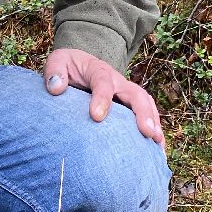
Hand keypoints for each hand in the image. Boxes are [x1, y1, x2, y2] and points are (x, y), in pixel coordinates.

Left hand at [43, 48, 165, 146]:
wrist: (80, 64)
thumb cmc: (68, 67)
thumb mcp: (57, 61)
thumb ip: (54, 71)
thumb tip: (56, 88)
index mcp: (98, 71)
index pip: (103, 82)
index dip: (102, 98)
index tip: (97, 117)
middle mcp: (117, 82)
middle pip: (136, 94)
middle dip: (142, 113)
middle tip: (147, 132)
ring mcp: (126, 93)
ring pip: (146, 104)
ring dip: (153, 122)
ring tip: (157, 143)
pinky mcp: (129, 105)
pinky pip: (147, 114)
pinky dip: (154, 130)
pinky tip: (157, 150)